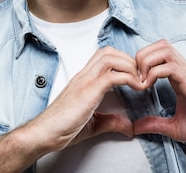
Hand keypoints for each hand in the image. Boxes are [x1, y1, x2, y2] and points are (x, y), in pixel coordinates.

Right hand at [27, 46, 145, 152]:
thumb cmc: (61, 128)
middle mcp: (84, 76)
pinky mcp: (87, 91)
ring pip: (110, 57)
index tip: (135, 76)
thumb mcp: (93, 124)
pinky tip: (137, 88)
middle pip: (108, 52)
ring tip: (140, 80)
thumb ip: (111, 122)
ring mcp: (84, 81)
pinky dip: (129, 78)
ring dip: (130, 65)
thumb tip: (129, 126)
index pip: (103, 57)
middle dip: (129, 60)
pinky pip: (112, 76)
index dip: (122, 61)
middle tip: (140, 76)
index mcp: (83, 80)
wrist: (44, 134)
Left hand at [133, 40, 185, 147]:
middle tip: (136, 77)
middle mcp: (184, 70)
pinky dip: (154, 73)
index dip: (143, 61)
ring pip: (164, 49)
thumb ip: (155, 124)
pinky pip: (170, 66)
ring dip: (147, 61)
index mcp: (179, 76)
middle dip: (142, 56)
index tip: (136, 81)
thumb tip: (136, 127)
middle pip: (160, 44)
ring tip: (142, 81)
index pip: (159, 52)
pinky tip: (148, 87)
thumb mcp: (174, 127)